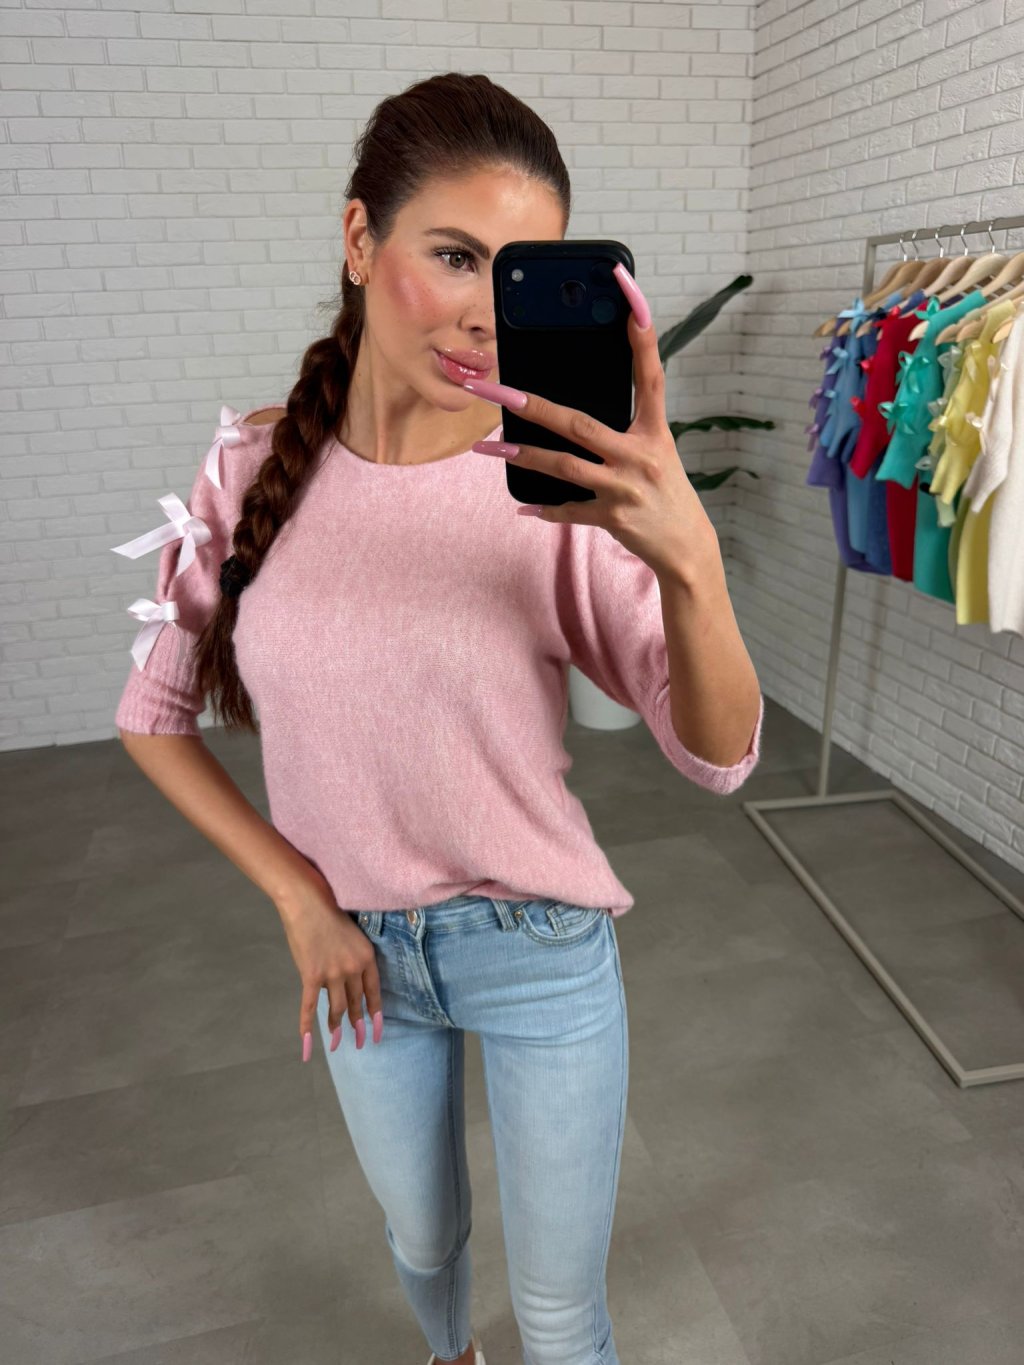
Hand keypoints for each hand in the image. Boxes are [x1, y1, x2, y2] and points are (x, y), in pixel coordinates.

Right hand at [276, 874, 383, 1059]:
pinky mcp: (311, 975)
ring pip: (335, 1008)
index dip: (375, 1013)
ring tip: (335, 1039)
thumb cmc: (328, 913)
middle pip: (354, 1002)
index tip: (377, 1029)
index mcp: (366, 957)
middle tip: (359, 1040)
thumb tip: (341, 981)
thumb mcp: (352, 936)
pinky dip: (308, 1027)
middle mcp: (353, 968)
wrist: (308, 902)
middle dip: (356, 1023)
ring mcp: (332, 974)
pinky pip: (309, 1007)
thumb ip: (351, 959)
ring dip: (335, 1026)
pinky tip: (308, 1045)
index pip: (373, 992)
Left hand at [465, 262, 719, 581]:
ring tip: (488, 448)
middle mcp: (641, 455)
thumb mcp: (656, 451)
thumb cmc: (665, 491)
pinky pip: (568, 511)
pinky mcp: (613, 517)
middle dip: (533, 407)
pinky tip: (523, 507)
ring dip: (523, 456)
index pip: (649, 375)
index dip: (641, 334)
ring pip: (564, 466)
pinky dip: (545, 510)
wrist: (687, 547)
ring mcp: (625, 488)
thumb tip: (572, 411)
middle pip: (579, 424)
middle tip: (496, 392)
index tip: (628, 292)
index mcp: (655, 431)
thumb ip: (625, 428)